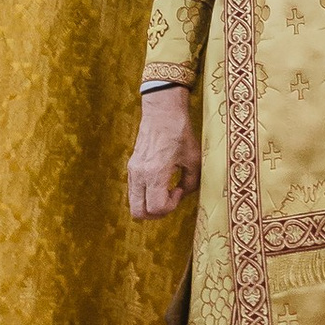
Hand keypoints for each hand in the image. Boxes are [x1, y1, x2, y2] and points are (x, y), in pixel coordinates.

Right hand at [127, 87, 198, 220]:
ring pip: (133, 203)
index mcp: (155, 172)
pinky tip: (160, 182)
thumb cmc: (180, 132)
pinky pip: (133, 191)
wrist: (162, 111)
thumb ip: (190, 183)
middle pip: (139, 212)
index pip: (155, 208)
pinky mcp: (131, 166)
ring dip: (150, 204)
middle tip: (170, 199)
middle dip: (157, 213)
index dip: (170, 207)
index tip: (179, 191)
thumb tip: (182, 194)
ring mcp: (132, 170)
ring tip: (166, 189)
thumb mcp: (194, 159)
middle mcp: (140, 174)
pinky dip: (145, 195)